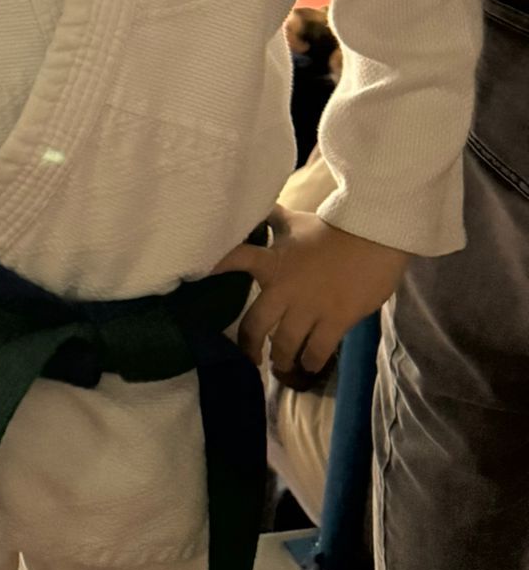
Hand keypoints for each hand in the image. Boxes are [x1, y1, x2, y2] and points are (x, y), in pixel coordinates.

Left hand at [215, 208, 410, 381]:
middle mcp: (284, 288)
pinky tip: (309, 365)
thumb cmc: (332, 230)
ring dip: (281, 358)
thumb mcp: (295, 221)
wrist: (373, 237)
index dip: (215, 270)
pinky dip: (310, 361)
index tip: (195, 282)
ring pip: (284, 344)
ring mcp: (309, 307)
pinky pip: (316, 350)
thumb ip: (272, 220)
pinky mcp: (335, 320)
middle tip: (251, 357)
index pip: (234, 261)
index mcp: (271, 262)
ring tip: (282, 364)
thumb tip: (253, 203)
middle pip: (254, 325)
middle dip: (249, 346)